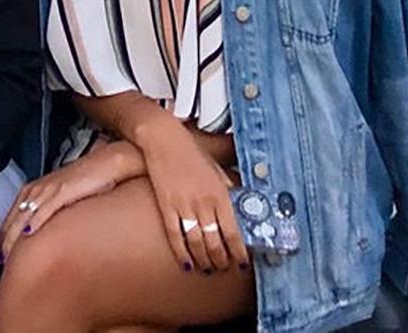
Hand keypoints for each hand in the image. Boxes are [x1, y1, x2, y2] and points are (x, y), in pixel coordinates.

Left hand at [0, 143, 126, 258]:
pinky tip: (29, 236)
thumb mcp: (64, 196)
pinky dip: (35, 222)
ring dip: (14, 238)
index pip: (11, 218)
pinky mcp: (63, 190)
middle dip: (4, 243)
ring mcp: (49, 189)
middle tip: (1, 266)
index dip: (4, 238)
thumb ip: (50, 211)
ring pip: (24, 216)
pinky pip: (44, 209)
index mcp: (35, 189)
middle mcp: (38, 189)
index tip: (1, 258)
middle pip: (13, 220)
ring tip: (9, 259)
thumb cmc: (88, 180)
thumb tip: (42, 234)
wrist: (109, 162)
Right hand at [136, 113, 248, 274]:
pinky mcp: (166, 207)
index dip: (238, 251)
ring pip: (196, 244)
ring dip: (204, 261)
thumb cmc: (192, 151)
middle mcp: (203, 202)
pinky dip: (181, 254)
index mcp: (220, 193)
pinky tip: (187, 263)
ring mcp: (184, 206)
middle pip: (215, 242)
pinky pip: (175, 237)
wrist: (165, 140)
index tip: (242, 262)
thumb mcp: (217, 168)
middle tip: (224, 267)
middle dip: (221, 260)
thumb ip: (229, 187)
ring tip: (209, 268)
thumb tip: (240, 202)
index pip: (233, 231)